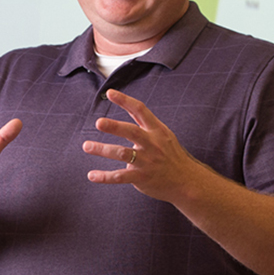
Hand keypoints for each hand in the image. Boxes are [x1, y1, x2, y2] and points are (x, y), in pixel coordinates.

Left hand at [82, 89, 209, 202]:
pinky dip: (105, 177)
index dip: (125, 100)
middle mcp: (152, 144)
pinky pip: (120, 176)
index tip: (110, 93)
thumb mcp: (163, 134)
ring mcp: (147, 161)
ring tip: (86, 146)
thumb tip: (127, 104)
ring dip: (103, 149)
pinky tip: (91, 175)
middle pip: (131, 132)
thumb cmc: (171, 155)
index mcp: (156, 130)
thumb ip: (144, 122)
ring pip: (122, 153)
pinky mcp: (142, 178)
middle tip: (98, 122)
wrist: (186, 181)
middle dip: (114, 127)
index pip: (140, 110)